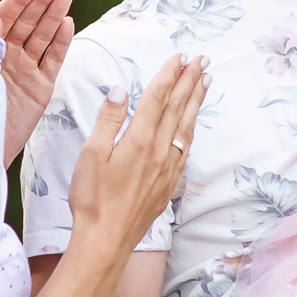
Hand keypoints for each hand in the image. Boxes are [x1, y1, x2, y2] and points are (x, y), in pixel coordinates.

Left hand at [0, 0, 74, 166]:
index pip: (6, 16)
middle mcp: (6, 57)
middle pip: (27, 22)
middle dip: (42, 0)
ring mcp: (24, 71)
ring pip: (42, 37)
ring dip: (54, 15)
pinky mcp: (40, 88)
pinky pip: (52, 61)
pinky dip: (61, 42)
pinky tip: (67, 23)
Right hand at [66, 54, 206, 259]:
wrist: (106, 240)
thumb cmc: (92, 199)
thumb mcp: (91, 154)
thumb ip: (108, 120)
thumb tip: (122, 90)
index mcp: (139, 140)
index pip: (158, 98)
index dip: (169, 75)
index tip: (180, 56)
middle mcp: (159, 151)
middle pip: (178, 108)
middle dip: (190, 81)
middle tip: (202, 59)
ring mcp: (167, 168)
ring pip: (186, 127)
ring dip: (196, 101)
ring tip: (205, 82)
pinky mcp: (168, 184)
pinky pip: (185, 148)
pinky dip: (191, 128)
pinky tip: (192, 123)